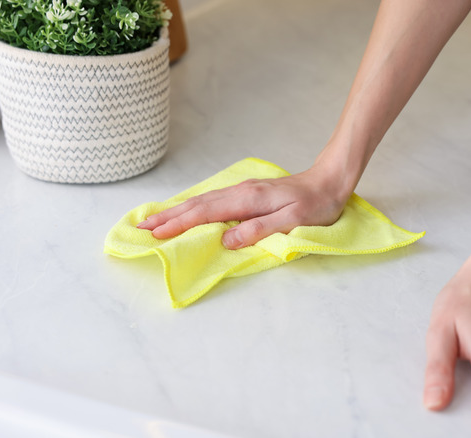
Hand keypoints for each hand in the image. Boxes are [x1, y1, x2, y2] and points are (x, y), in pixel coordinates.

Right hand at [136, 165, 349, 248]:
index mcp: (248, 200)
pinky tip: (186, 211)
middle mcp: (240, 192)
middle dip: (167, 217)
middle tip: (141, 228)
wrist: (329, 182)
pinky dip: (192, 207)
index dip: (178, 224)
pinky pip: (211, 201)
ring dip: (176, 211)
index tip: (155, 234)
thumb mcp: (293, 221)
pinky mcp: (246, 194)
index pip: (204, 213)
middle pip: (196, 205)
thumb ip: (260, 229)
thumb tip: (227, 240)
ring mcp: (242, 191)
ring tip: (154, 220)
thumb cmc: (316, 205)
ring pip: (202, 202)